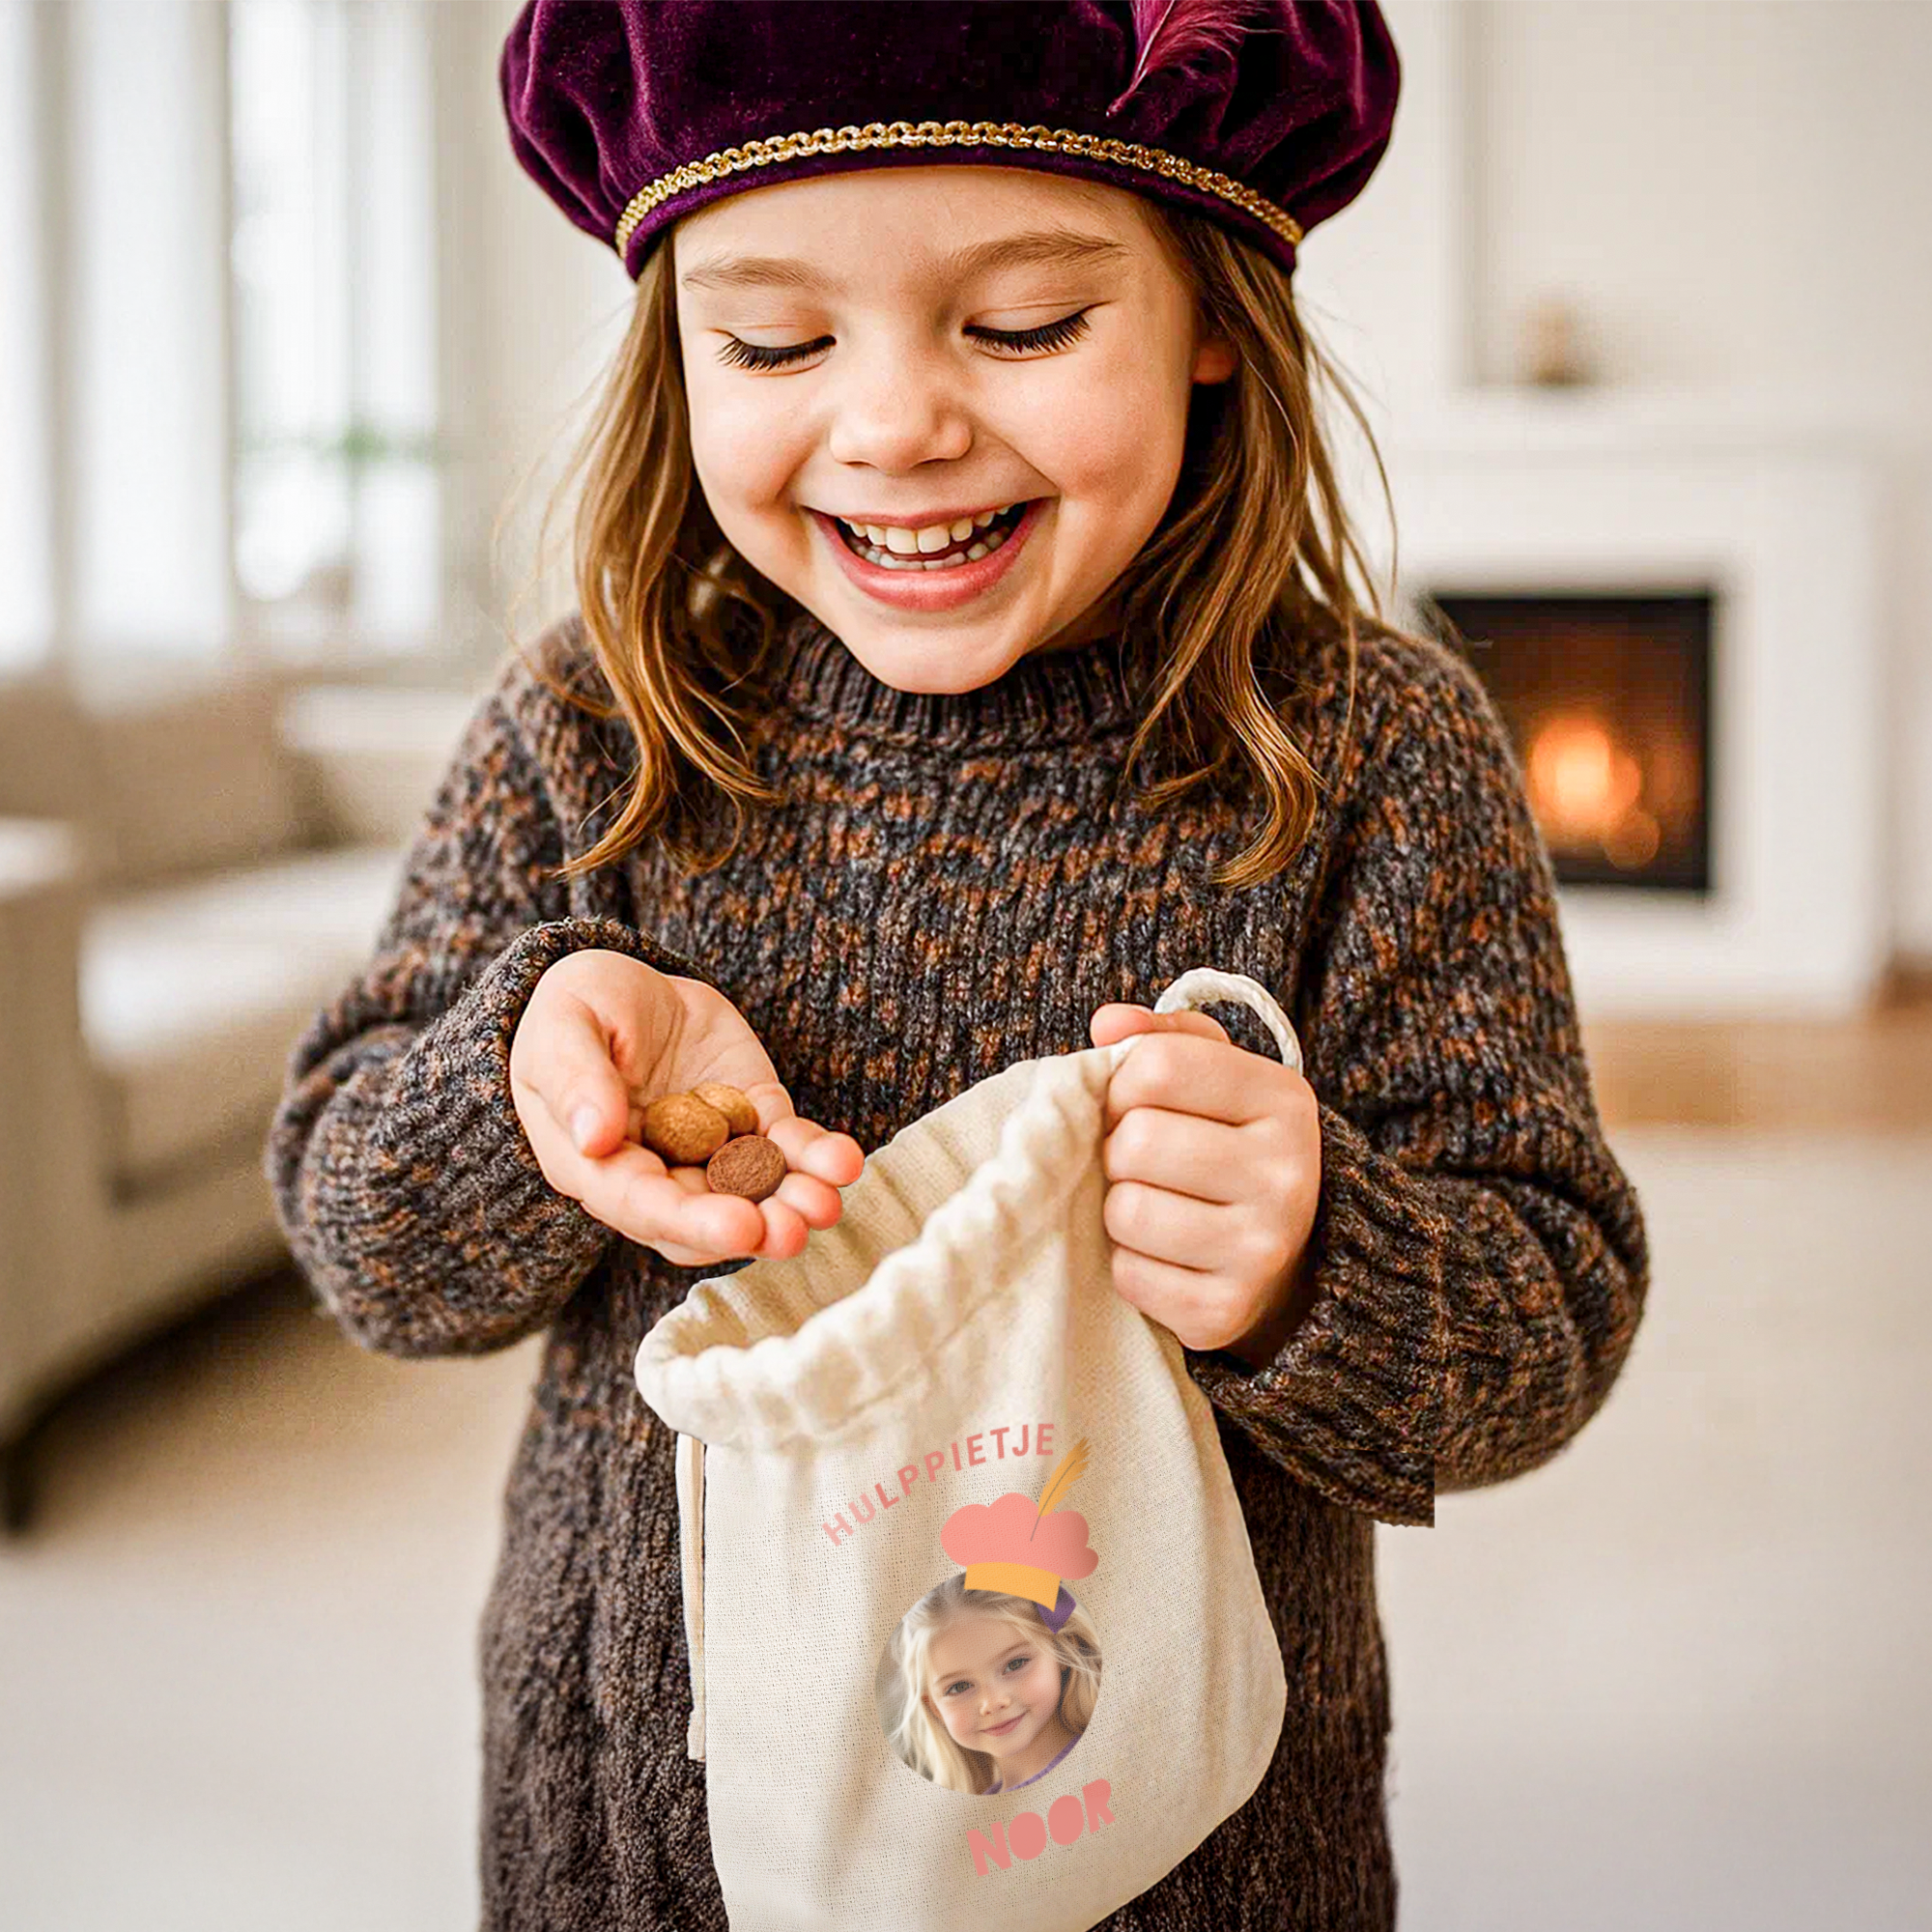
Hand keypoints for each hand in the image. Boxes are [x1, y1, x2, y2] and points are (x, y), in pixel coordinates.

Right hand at [512, 949, 863, 1267]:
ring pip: (753, 1189)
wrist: (627, 981)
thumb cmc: (577, 1006)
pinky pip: (786, 1145)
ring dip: (791, 1201)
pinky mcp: (753, 1117)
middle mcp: (657, 1171)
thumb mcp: (563, 1028)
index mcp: (596, 1164)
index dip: (691, 1221)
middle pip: (705, 1214)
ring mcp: (710, 1148)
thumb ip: (575, 1081)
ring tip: (826, 1203)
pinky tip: (843, 1160)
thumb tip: (596, 1139)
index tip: (739, 1227)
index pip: (642, 1205)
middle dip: (753, 1226)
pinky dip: (816, 1155)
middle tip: (793, 1230)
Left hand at [1091, 1002, 1321, 1368]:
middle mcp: (1287, 1173)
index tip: (1132, 1105)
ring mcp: (1262, 1248)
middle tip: (1139, 1164)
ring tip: (1152, 1206)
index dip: (1122, 1085)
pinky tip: (1163, 1255)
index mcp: (1284, 1100)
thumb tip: (1108, 1023)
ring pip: (1126, 1210)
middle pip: (1136, 1141)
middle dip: (1118, 1151)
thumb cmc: (1231, 1150)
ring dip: (1119, 1209)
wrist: (1289, 1260)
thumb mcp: (1218, 1080)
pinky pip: (1130, 1275)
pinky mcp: (1226, 1310)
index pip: (1160, 1066)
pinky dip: (1129, 1265)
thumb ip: (1164, 1040)